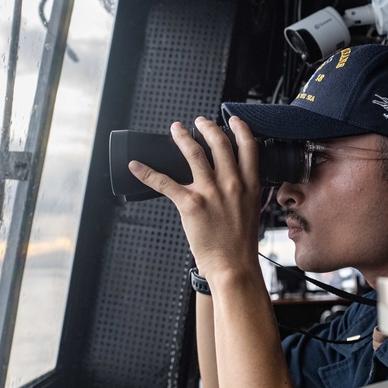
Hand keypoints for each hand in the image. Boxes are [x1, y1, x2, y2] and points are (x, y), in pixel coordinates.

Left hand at [128, 116, 261, 280]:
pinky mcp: (190, 204)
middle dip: (207, 127)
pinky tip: (136, 166)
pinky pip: (164, 182)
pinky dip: (147, 172)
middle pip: (219, 143)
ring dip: (182, 138)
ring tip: (176, 129)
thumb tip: (233, 181)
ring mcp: (210, 192)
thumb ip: (243, 192)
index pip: (248, 147)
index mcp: (249, 185)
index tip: (233, 120)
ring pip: (194, 154)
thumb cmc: (241, 244)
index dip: (240, 129)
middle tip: (199, 121)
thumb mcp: (251, 210)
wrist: (234, 266)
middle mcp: (231, 184)